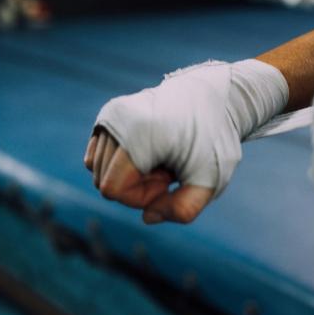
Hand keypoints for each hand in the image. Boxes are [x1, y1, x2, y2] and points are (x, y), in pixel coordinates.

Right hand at [84, 59, 286, 225]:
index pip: (113, 190)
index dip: (141, 196)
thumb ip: (183, 210)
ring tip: (163, 156)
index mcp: (138, 133)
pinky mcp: (109, 114)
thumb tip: (147, 216)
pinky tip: (151, 151)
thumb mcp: (210, 180)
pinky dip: (120, 163)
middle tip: (170, 167)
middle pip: (103, 181)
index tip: (171, 179)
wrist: (216, 98)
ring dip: (131, 174)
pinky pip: (97, 156)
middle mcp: (117, 118)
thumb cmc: (215, 140)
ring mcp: (110, 114)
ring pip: (99, 170)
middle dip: (137, 186)